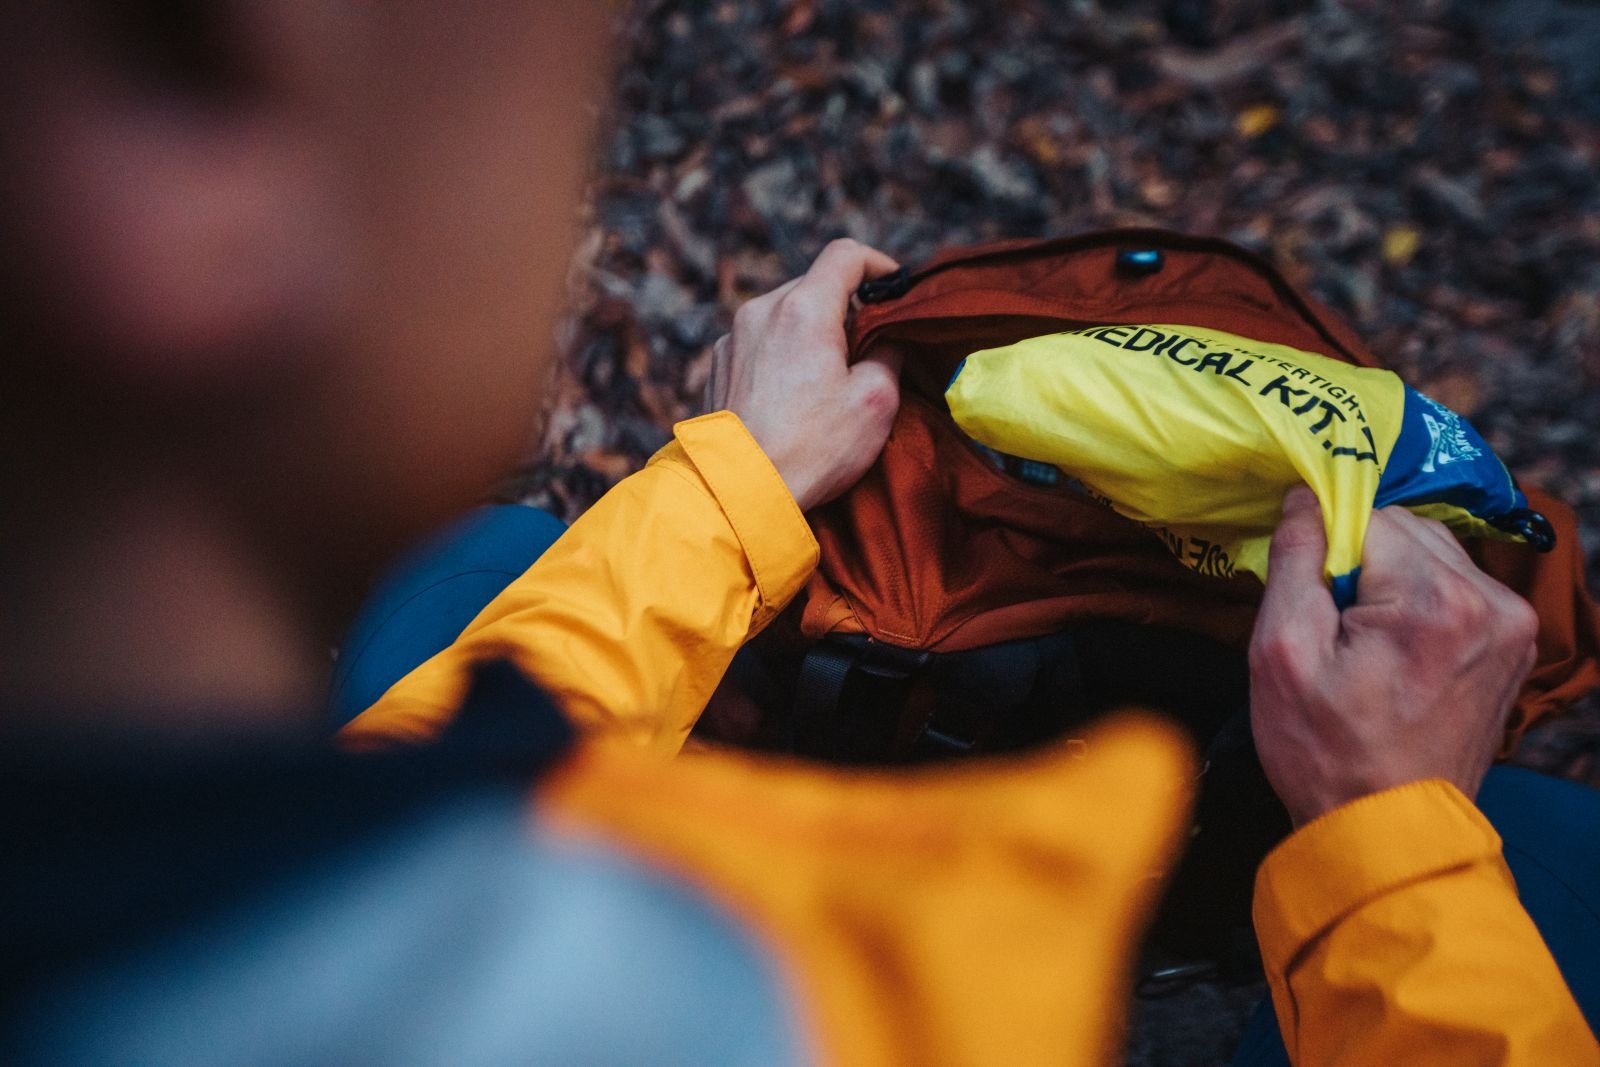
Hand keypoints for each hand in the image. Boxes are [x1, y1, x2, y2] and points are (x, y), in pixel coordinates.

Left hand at [705, 239, 901, 511]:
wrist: (739, 491)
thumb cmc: (811, 449)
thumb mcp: (876, 401)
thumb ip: (888, 353)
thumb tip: (884, 339)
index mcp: (804, 309)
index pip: (846, 254)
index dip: (878, 265)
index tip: (894, 289)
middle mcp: (762, 311)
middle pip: (814, 284)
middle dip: (847, 307)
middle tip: (870, 345)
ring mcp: (734, 338)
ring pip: (785, 313)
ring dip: (813, 331)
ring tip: (830, 377)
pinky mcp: (719, 365)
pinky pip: (761, 341)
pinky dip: (784, 352)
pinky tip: (794, 395)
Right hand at [1249, 486, 1538, 826]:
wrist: (1387, 830)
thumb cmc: (1326, 752)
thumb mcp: (1280, 653)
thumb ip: (1294, 561)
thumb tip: (1305, 497)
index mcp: (1434, 601)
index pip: (1368, 516)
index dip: (1324, 547)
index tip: (1308, 596)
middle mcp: (1491, 602)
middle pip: (1406, 528)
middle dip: (1360, 562)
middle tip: (1333, 628)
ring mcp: (1512, 624)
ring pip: (1432, 553)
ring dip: (1390, 579)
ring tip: (1363, 645)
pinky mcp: (1514, 642)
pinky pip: (1456, 586)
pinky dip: (1419, 601)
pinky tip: (1394, 652)